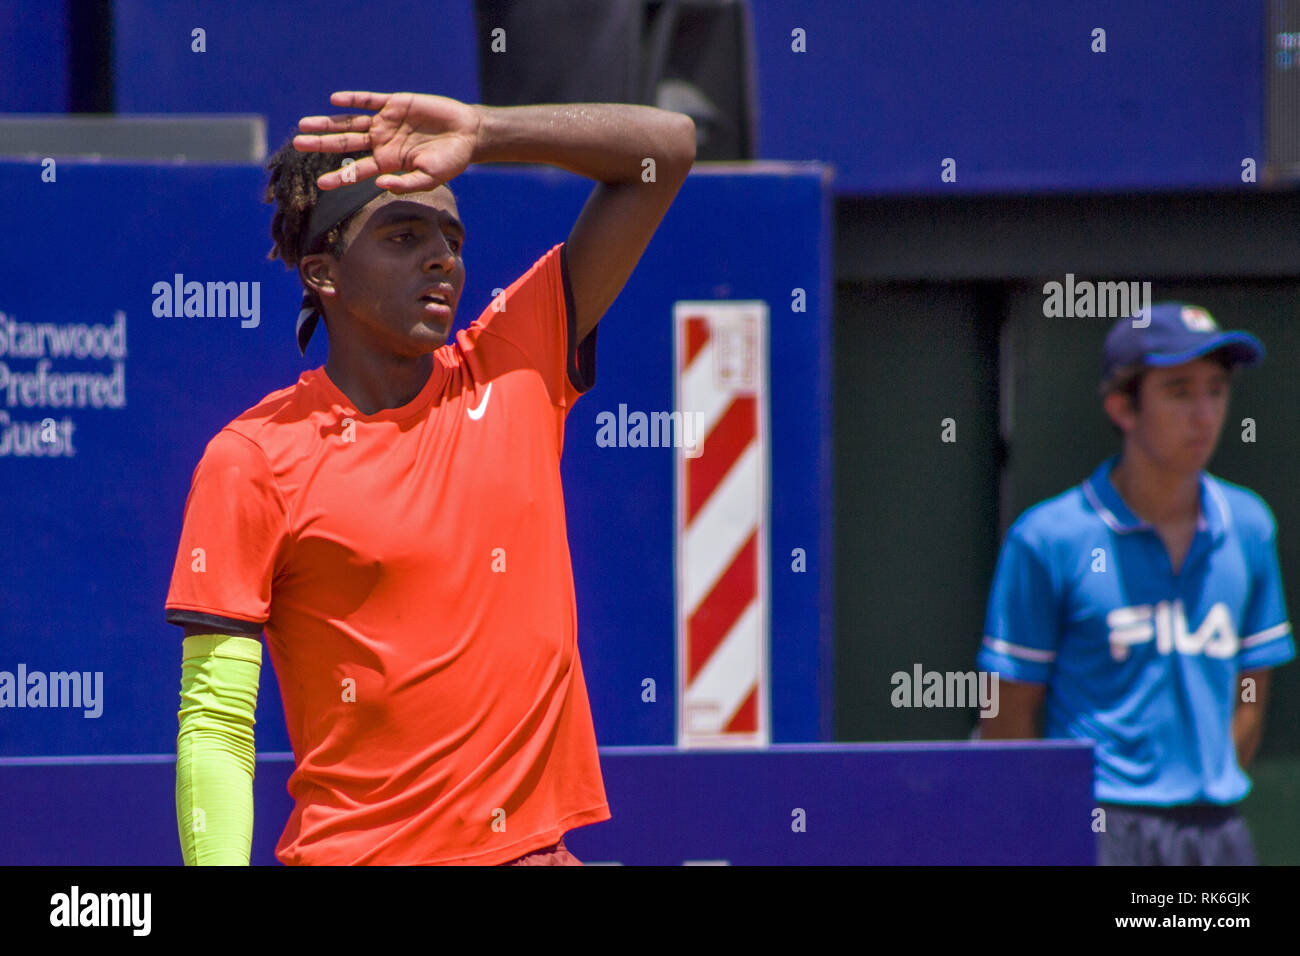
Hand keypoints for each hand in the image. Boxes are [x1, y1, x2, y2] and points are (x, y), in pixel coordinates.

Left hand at [294, 91, 481, 192]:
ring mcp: (386, 122)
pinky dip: (353, 100)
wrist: (468, 134)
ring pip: (350, 122)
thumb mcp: (431, 178)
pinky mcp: (394, 104)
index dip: (339, 178)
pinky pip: (369, 101)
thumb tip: (379, 185)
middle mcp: (381, 142)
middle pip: (344, 143)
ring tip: (303, 125)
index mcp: (387, 163)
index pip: (356, 171)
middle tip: (296, 145)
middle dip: (321, 145)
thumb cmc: (452, 161)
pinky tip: (335, 100)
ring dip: (327, 123)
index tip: (320, 185)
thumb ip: (406, 183)